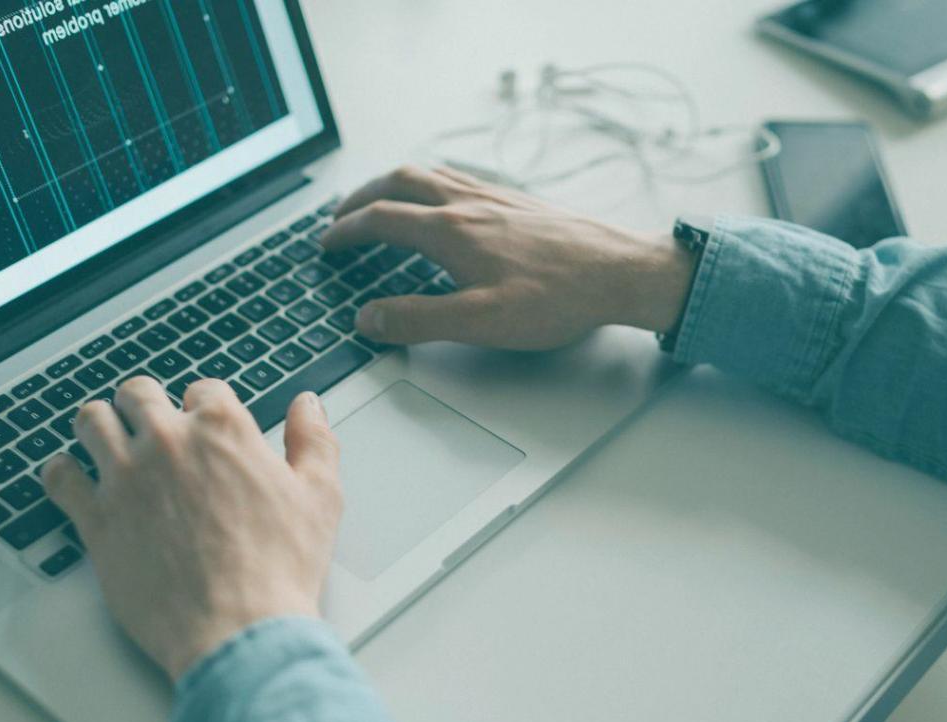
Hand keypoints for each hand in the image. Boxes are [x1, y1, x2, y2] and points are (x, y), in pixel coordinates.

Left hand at [42, 378, 343, 681]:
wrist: (238, 629)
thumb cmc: (280, 569)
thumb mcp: (319, 497)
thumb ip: (313, 441)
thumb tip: (307, 406)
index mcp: (222, 429)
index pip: (202, 389)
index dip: (204, 406)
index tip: (203, 423)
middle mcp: (168, 443)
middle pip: (138, 394)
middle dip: (144, 404)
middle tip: (148, 424)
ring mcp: (126, 478)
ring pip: (92, 421)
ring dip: (99, 425)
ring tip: (106, 438)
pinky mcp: (96, 519)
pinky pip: (60, 478)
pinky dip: (62, 473)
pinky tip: (71, 477)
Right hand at [321, 165, 694, 347]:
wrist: (620, 272)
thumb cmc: (558, 299)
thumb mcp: (480, 323)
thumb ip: (418, 320)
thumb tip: (369, 319)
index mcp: (451, 231)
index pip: (381, 219)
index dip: (346, 231)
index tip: (326, 243)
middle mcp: (469, 203)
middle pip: (399, 182)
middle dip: (362, 197)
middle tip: (341, 216)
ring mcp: (496, 197)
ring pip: (430, 174)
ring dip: (393, 184)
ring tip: (379, 200)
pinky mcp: (519, 201)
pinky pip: (460, 177)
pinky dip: (431, 183)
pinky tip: (442, 200)